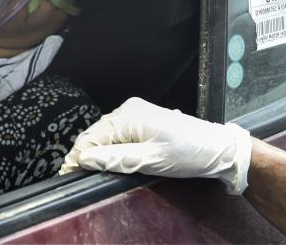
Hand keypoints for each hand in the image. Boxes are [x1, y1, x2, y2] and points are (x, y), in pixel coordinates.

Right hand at [60, 97, 251, 193]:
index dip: (77, 157)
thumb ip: (115, 159)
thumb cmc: (188, 154)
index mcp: (127, 116)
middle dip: (86, 154)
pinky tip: (111, 158)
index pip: (90, 138)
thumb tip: (85, 159)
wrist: (218, 148)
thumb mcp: (150, 161)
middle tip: (75, 175)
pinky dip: (111, 145)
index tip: (67, 175)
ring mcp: (136, 112)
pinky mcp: (143, 118)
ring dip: (98, 150)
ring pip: (106, 133)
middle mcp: (127, 109)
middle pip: (96, 134)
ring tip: (91, 169)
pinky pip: (119, 132)